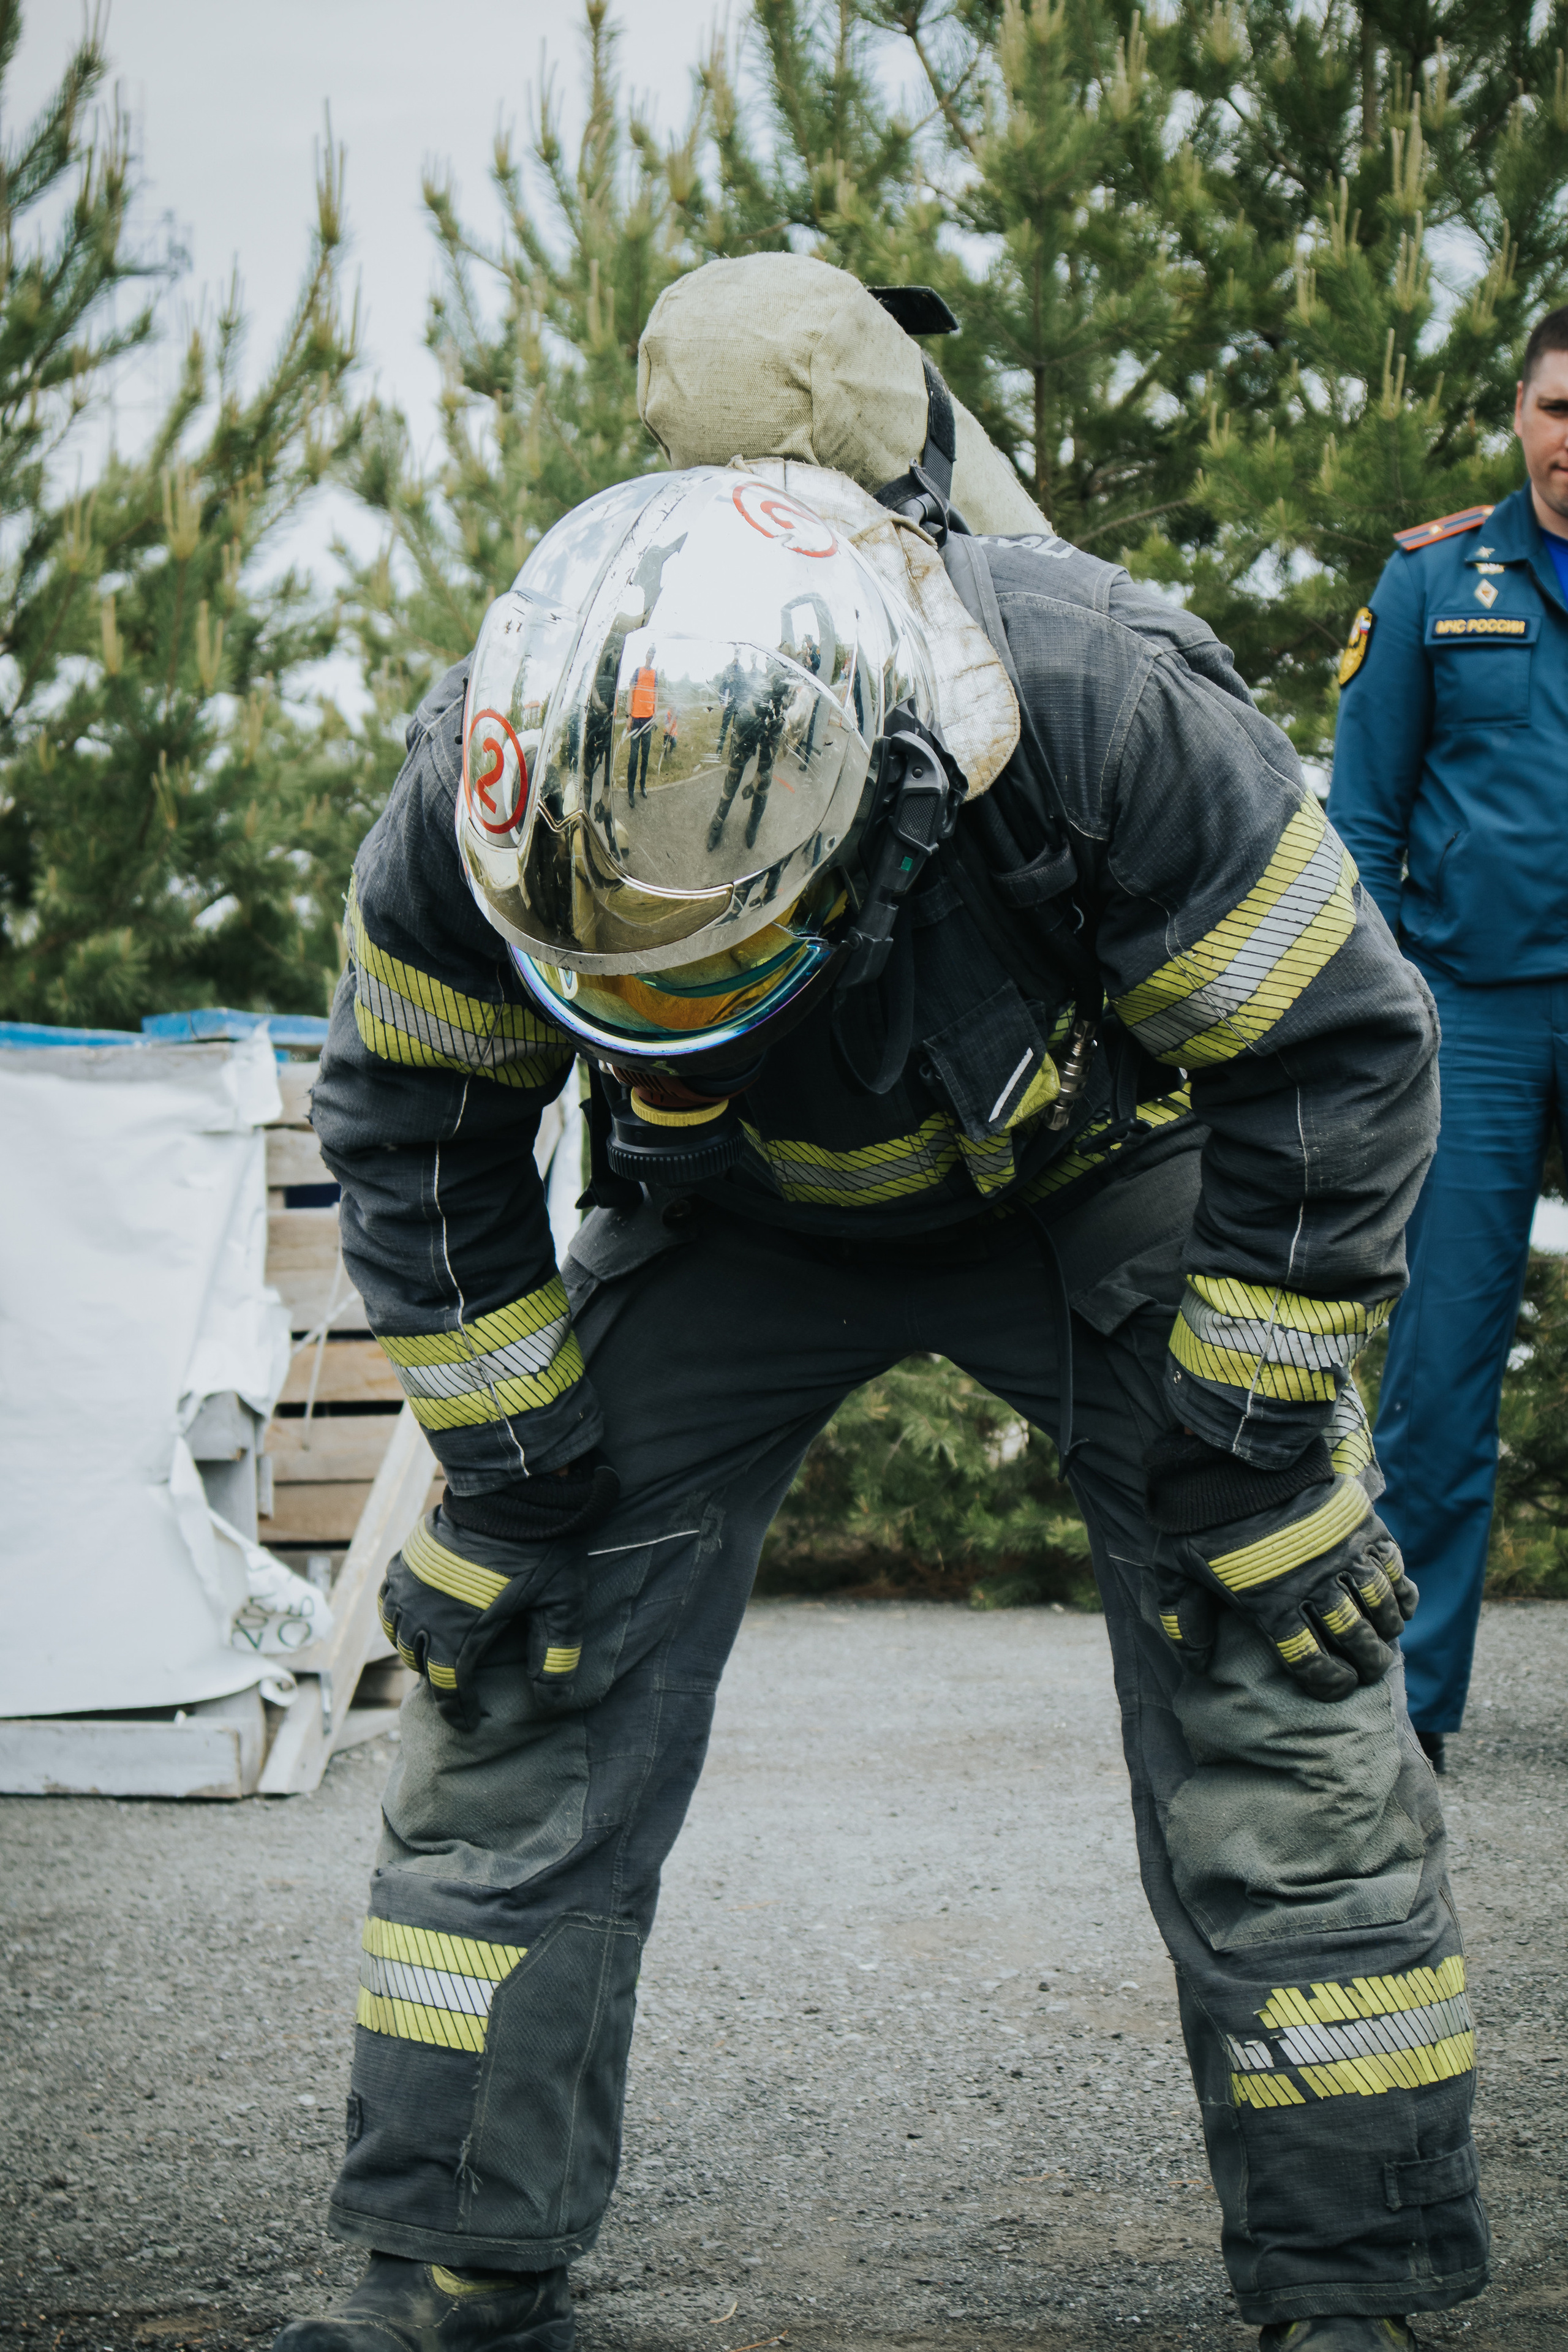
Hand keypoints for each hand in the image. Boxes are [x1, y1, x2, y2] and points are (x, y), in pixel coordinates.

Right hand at [377, 1456, 618, 1727]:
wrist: (512, 1491)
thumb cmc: (540, 1549)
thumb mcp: (560, 1605)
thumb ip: (555, 1656)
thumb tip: (549, 1702)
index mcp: (458, 1634)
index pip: (448, 1689)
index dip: (458, 1711)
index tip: (468, 1722)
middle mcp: (423, 1615)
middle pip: (419, 1663)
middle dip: (438, 1678)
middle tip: (459, 1683)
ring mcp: (408, 1586)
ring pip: (397, 1634)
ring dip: (414, 1649)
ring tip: (436, 1651)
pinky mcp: (405, 1559)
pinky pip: (387, 1600)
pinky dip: (396, 1616)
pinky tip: (413, 1616)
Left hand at [1146, 1431, 1416, 1701]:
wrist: (1233, 1457)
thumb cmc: (1201, 1517)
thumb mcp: (1175, 1568)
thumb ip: (1183, 1618)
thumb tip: (1195, 1662)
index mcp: (1271, 1606)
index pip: (1312, 1663)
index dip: (1330, 1682)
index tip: (1337, 1686)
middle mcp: (1314, 1586)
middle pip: (1356, 1640)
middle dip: (1368, 1662)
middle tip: (1369, 1669)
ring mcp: (1343, 1554)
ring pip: (1380, 1606)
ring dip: (1387, 1628)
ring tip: (1385, 1638)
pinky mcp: (1362, 1524)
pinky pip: (1394, 1567)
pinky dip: (1402, 1589)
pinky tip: (1401, 1603)